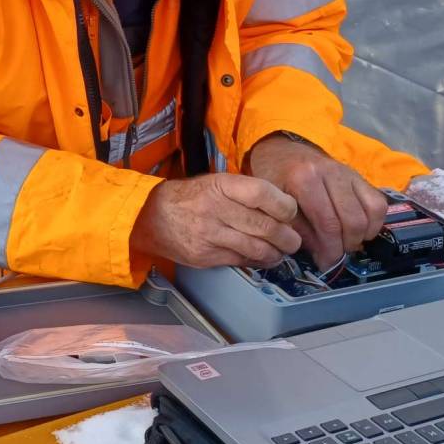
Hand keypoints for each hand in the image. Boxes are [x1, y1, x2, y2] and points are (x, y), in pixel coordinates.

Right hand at [131, 173, 301, 268]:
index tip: (291, 212)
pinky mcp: (205, 255)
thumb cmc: (188, 198)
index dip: (284, 205)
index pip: (262, 193)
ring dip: (276, 253)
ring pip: (256, 248)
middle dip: (287, 237)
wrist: (150, 217)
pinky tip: (263, 258)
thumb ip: (244, 192)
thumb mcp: (214, 182)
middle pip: (264, 225)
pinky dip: (257, 261)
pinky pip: (241, 260)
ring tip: (282, 252)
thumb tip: (282, 206)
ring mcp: (209, 234)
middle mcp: (215, 209)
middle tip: (294, 240)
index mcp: (219, 185)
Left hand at [247, 134, 386, 269]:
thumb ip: (297, 228)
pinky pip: (378, 202)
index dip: (330, 249)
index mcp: (304, 179)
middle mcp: (329, 173)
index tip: (326, 263)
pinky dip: (374, 222)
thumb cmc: (275, 178)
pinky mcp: (359, 175)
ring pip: (370, 211)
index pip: (327, 223)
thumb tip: (321, 254)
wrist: (282, 151)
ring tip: (346, 243)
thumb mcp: (275, 203)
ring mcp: (347, 172)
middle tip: (335, 255)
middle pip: (352, 220)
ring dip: (361, 235)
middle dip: (346, 245)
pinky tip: (360, 231)